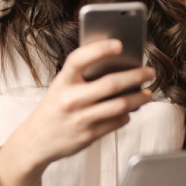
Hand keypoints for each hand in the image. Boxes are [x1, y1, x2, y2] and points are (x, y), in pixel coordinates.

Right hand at [0, 39, 154, 185]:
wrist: (36, 141)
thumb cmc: (53, 109)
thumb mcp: (60, 88)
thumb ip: (82, 77)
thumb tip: (117, 66)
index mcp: (62, 82)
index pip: (80, 59)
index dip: (100, 49)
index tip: (119, 44)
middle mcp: (70, 100)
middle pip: (110, 84)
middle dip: (135, 76)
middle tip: (149, 72)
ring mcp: (80, 119)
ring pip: (119, 105)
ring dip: (138, 98)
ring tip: (147, 94)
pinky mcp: (88, 135)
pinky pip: (116, 122)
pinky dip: (127, 114)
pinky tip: (129, 110)